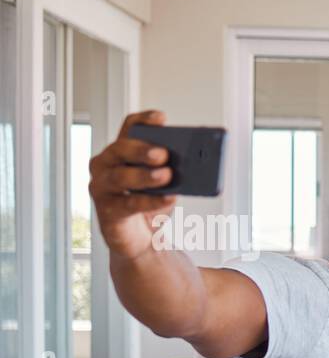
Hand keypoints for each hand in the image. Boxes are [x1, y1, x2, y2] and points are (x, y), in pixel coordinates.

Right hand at [88, 111, 176, 259]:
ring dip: (144, 175)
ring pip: (120, 176)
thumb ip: (174, 170)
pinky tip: (169, 198)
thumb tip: (195, 164)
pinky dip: (151, 201)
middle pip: (121, 149)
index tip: (161, 118)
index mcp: (123, 151)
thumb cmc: (150, 204)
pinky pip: (129, 204)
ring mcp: (102, 186)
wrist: (140, 239)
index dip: (143, 121)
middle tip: (163, 153)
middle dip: (142, 149)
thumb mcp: (165, 183)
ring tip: (166, 175)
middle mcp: (106, 164)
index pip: (129, 128)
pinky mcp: (107, 211)